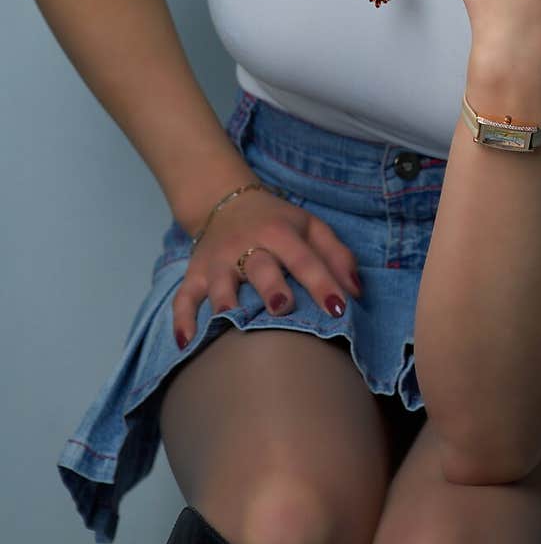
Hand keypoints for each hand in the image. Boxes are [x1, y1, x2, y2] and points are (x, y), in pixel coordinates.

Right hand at [171, 185, 361, 348]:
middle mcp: (246, 245)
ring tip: (230, 321)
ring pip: (219, 283)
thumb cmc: (278, 223)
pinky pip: (183, 297)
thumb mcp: (311, 226)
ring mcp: (218, 262)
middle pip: (259, 266)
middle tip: (282, 308)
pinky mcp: (195, 274)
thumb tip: (356, 292)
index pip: (304, 258)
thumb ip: (337, 255)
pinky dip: (181, 319)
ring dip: (225, 302)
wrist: (227, 201)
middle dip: (270, 287)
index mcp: (280, 232)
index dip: (323, 283)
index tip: (340, 310)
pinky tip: (185, 342)